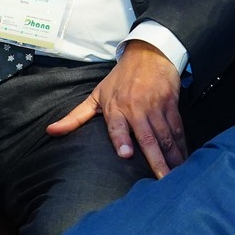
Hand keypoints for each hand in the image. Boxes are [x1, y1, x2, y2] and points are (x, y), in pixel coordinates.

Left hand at [47, 40, 185, 177]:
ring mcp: (156, 107)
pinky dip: (181, 145)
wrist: (148, 54)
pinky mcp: (171, 105)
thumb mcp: (96, 95)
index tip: (126, 155)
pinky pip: (177, 129)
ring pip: (165, 136)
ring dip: (171, 157)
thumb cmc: (119, 79)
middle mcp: (137, 108)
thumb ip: (75, 117)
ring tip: (175, 176)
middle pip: (147, 137)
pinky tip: (184, 160)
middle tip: (162, 180)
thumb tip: (50, 131)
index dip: (122, 140)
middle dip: (156, 159)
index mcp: (116, 107)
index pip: (117, 126)